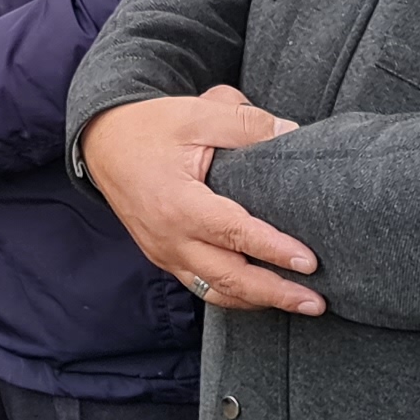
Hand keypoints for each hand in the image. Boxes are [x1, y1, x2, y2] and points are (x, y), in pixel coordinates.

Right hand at [83, 87, 321, 314]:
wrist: (103, 142)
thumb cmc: (151, 126)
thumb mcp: (196, 114)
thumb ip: (246, 125)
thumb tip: (291, 132)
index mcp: (178, 203)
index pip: (234, 234)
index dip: (273, 250)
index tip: (309, 261)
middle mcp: (169, 238)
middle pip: (229, 278)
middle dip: (275, 292)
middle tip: (316, 301)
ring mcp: (164, 253)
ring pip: (215, 291)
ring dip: (258, 301)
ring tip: (299, 305)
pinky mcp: (164, 257)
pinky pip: (202, 286)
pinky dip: (234, 295)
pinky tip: (262, 295)